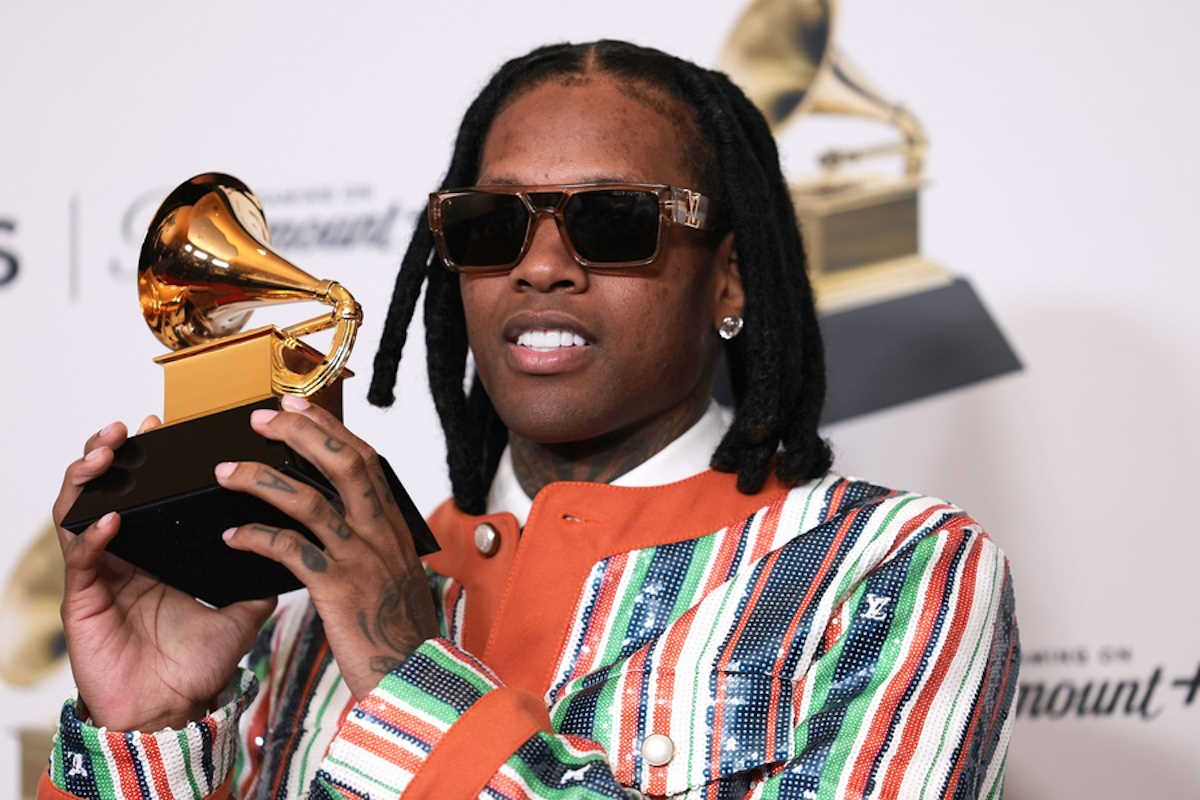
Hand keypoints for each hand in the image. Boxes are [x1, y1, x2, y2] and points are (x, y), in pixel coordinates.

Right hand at [53, 416, 276, 730]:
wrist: (171, 714)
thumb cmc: (196, 665)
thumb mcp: (242, 610)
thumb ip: (261, 574)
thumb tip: (298, 541)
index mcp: (157, 550)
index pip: (148, 492)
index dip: (152, 458)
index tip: (168, 425)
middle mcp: (124, 554)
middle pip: (105, 489)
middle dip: (111, 452)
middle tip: (130, 427)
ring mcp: (101, 573)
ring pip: (78, 512)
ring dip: (88, 479)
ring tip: (106, 453)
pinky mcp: (83, 600)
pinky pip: (81, 560)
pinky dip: (93, 536)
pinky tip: (110, 519)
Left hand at [217, 395, 437, 699]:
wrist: (415, 680)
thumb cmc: (398, 632)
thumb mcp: (393, 576)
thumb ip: (371, 545)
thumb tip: (344, 524)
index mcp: (392, 527)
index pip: (365, 460)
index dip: (330, 428)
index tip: (298, 406)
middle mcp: (381, 534)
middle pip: (345, 464)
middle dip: (300, 434)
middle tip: (260, 417)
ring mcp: (362, 559)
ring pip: (312, 500)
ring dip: (263, 480)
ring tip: (226, 471)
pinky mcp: (339, 589)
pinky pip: (292, 551)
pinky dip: (258, 537)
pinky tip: (232, 536)